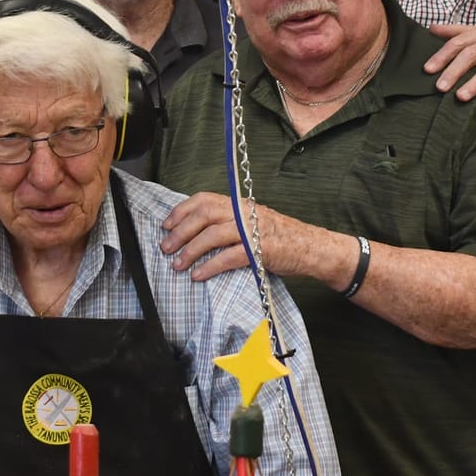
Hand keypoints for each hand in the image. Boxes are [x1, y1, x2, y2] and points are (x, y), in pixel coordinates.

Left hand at [161, 193, 327, 281]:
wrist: (310, 247)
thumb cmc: (279, 237)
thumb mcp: (252, 221)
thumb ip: (229, 221)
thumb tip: (197, 231)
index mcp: (239, 203)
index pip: (204, 199)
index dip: (182, 211)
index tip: (166, 224)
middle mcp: (244, 212)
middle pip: (204, 215)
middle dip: (180, 232)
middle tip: (165, 248)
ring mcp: (252, 230)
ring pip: (213, 235)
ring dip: (191, 251)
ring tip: (177, 265)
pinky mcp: (259, 250)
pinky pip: (229, 257)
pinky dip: (210, 266)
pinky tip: (198, 275)